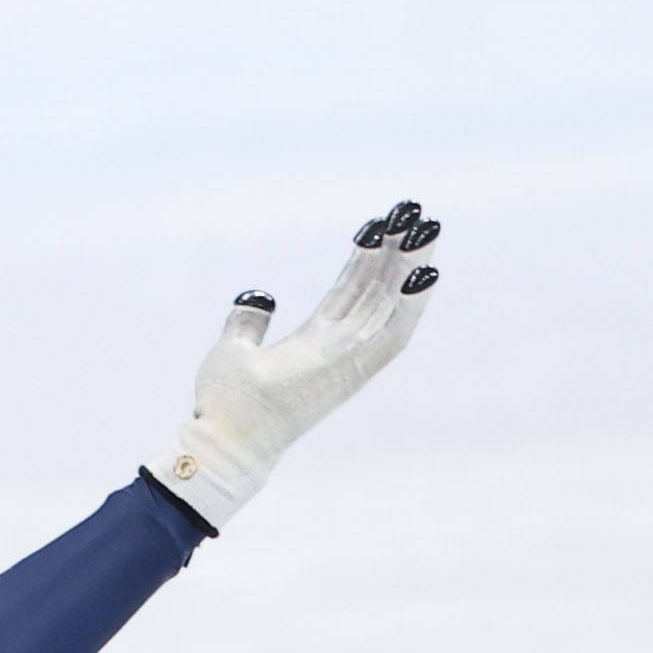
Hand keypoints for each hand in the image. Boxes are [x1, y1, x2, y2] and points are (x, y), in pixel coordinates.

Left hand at [150, 200, 444, 530]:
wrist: (226, 440)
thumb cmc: (226, 407)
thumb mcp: (233, 350)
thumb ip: (247, 323)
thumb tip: (259, 295)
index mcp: (314, 341)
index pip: (350, 290)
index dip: (367, 256)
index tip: (381, 222)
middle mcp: (338, 348)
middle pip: (375, 290)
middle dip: (397, 251)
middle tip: (415, 211)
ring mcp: (348, 360)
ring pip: (389, 305)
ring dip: (410, 267)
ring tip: (426, 228)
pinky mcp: (354, 373)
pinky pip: (392, 335)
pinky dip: (411, 306)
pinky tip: (425, 274)